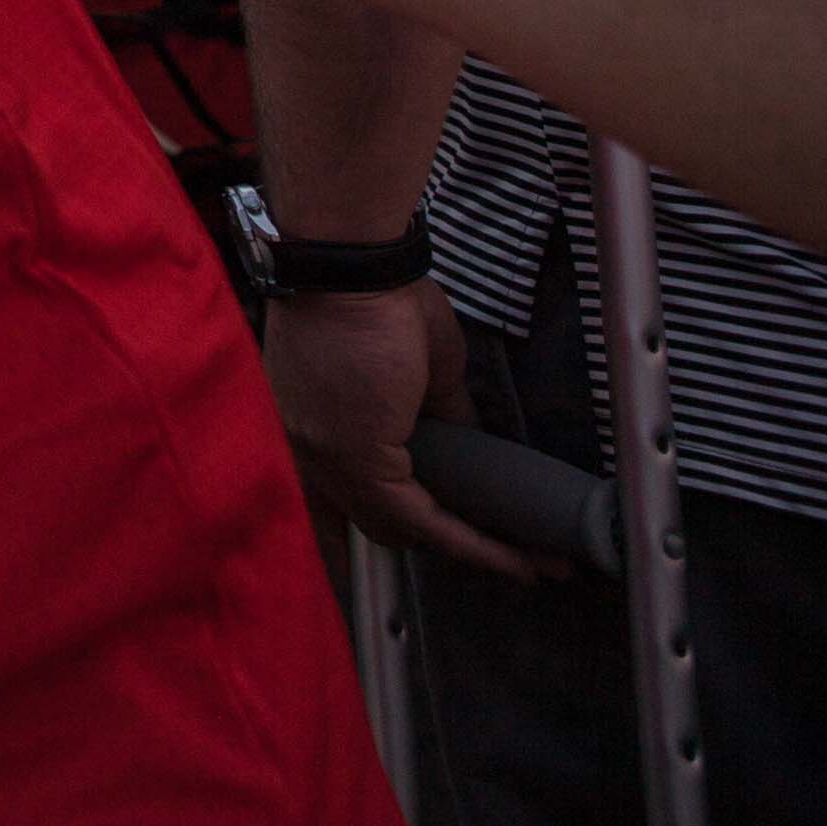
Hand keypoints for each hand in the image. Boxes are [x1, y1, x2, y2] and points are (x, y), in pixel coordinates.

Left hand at [263, 278, 538, 580]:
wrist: (353, 264)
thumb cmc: (376, 293)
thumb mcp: (415, 367)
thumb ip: (436, 413)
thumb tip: (468, 442)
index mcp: (304, 425)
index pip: (334, 500)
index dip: (380, 530)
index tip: (428, 546)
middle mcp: (302, 450)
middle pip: (368, 522)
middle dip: (433, 542)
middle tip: (498, 552)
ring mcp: (324, 457)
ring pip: (398, 529)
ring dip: (466, 549)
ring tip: (524, 561)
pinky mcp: (358, 459)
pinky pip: (422, 520)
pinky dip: (473, 542)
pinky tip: (514, 556)